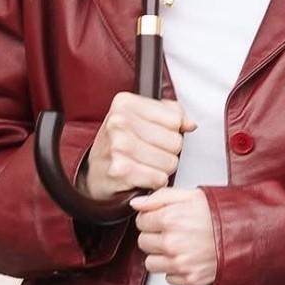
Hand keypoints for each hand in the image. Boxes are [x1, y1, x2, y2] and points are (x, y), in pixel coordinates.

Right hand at [79, 92, 195, 200]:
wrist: (94, 174)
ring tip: (144, 165)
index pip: (175, 118)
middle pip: (175, 142)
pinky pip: (160, 178)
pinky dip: (155, 182)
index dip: (170, 131)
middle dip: (167, 152)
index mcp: (125, 103)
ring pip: (171, 162)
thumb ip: (170, 114)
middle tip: (148, 153)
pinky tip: (141, 177)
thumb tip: (191, 124)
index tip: (153, 135)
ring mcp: (119, 146)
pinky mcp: (121, 170)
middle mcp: (119, 122)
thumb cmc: (120, 144)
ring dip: (162, 169)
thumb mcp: (140, 118)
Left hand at [130, 187, 217, 284]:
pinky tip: (189, 257)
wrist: (247, 235)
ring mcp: (180, 263)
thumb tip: (136, 203)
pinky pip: (169, 277)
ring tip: (179, 246)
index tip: (161, 218)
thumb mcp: (192, 195)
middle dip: (154, 236)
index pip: (140, 221)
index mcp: (170, 220)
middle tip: (172, 231)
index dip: (151, 218)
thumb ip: (160, 197)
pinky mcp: (189, 279)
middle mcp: (172, 243)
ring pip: (151, 263)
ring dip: (161, 255)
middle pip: (143, 243)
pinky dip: (175, 269)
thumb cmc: (223, 215)